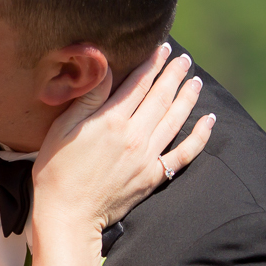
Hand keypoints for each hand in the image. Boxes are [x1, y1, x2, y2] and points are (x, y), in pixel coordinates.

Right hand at [31, 44, 211, 236]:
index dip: (152, 64)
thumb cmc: (56, 171)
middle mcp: (135, 136)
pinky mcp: (154, 176)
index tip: (163, 48)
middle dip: (174, 75)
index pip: (139, 84)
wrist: (68, 216)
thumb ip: (88, 98)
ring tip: (196, 81)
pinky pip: (184, 153)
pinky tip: (209, 121)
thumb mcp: (63, 128)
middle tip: (184, 59)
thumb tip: (106, 69)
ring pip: (176, 120)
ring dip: (188, 98)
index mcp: (111, 121)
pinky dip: (200, 136)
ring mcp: (148, 157)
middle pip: (161, 97)